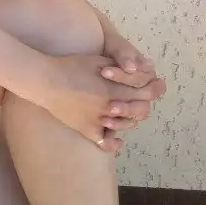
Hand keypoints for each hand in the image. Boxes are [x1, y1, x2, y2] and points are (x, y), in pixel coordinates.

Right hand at [42, 54, 162, 152]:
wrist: (46, 81)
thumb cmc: (71, 66)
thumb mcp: (98, 61)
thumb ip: (120, 67)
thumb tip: (141, 69)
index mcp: (114, 90)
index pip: (144, 93)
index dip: (155, 89)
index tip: (159, 85)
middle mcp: (110, 108)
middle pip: (139, 111)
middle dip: (146, 103)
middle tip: (147, 97)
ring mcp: (99, 122)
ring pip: (126, 126)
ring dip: (131, 119)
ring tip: (130, 111)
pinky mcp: (87, 130)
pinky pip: (105, 143)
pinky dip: (114, 143)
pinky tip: (117, 139)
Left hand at [97, 33, 166, 135]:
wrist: (86, 57)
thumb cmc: (105, 48)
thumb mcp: (115, 45)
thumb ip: (125, 54)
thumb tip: (136, 67)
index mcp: (146, 75)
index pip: (147, 82)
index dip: (127, 79)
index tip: (104, 72)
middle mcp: (141, 91)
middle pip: (143, 105)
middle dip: (128, 106)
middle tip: (109, 105)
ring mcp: (131, 103)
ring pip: (136, 117)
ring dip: (123, 118)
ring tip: (105, 115)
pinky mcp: (119, 114)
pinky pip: (124, 125)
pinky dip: (116, 129)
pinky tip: (104, 126)